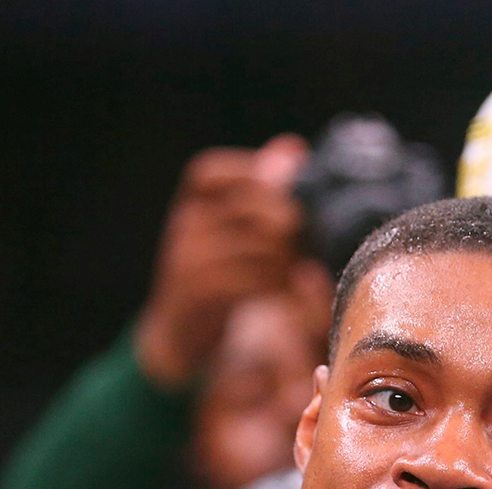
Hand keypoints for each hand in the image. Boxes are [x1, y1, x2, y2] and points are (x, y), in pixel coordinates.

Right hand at [136, 135, 308, 389]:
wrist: (179, 337)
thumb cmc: (220, 277)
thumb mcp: (236, 229)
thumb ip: (261, 190)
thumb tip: (292, 147)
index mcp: (192, 201)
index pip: (213, 173)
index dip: (254, 179)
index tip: (289, 202)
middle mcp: (185, 225)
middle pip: (249, 209)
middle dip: (289, 226)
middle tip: (312, 245)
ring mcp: (187, 262)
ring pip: (256, 248)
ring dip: (290, 263)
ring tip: (306, 274)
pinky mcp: (199, 299)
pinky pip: (249, 283)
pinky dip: (280, 288)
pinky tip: (296, 293)